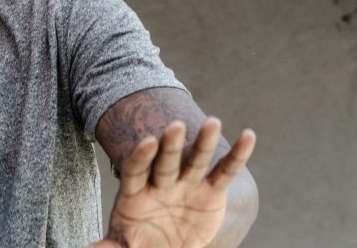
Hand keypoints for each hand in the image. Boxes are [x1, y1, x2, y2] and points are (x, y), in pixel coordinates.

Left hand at [90, 118, 255, 247]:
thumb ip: (107, 247)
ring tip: (213, 122)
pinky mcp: (210, 191)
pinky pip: (224, 172)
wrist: (167, 246)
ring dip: (204, 142)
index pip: (136, 170)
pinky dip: (237, 156)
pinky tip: (249, 136)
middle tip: (175, 126)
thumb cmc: (139, 243)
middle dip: (170, 145)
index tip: (147, 141)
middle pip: (165, 161)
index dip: (141, 156)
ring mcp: (186, 184)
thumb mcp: (122, 245)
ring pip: (195, 160)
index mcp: (136, 192)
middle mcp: (161, 182)